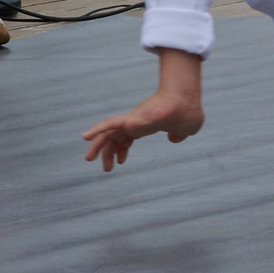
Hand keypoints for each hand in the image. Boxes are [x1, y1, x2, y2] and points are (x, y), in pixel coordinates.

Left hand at [82, 51, 205, 171]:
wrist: (185, 104)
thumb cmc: (187, 113)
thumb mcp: (187, 129)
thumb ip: (179, 134)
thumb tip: (174, 138)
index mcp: (146, 125)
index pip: (128, 138)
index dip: (122, 150)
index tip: (121, 162)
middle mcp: (136, 122)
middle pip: (115, 138)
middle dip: (108, 153)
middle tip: (106, 168)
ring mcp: (131, 120)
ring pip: (108, 134)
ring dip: (97, 147)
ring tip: (89, 159)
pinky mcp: (129, 120)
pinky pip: (109, 125)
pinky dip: (97, 130)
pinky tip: (85, 136)